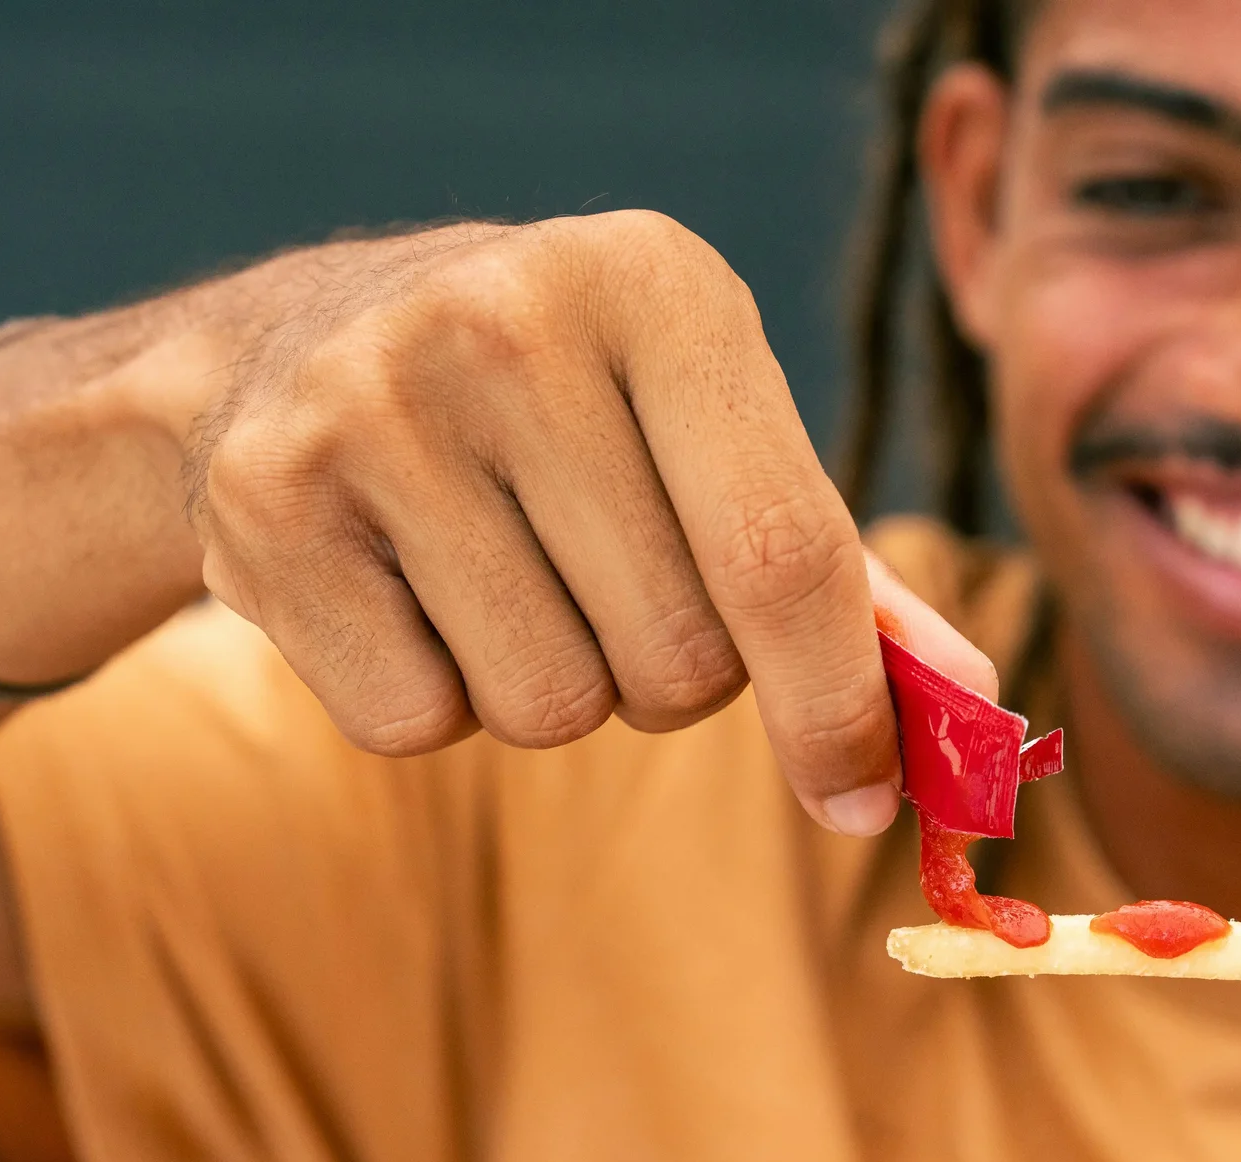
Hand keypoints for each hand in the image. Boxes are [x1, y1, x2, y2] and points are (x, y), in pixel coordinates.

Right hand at [178, 214, 992, 831]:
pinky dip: (431, 701)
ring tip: (495, 573)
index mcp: (658, 284)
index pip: (787, 556)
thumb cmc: (562, 414)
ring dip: (552, 689)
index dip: (838, 706)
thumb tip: (974, 705)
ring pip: (554, 711)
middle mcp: (510, 323)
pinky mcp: (266, 507)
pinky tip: (400, 589)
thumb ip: (844, 574)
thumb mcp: (708, 434)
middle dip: (671, 677)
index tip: (865, 798)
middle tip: (603, 582)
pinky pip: (419, 726)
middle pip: (679, 661)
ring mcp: (370, 407)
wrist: (275, 354)